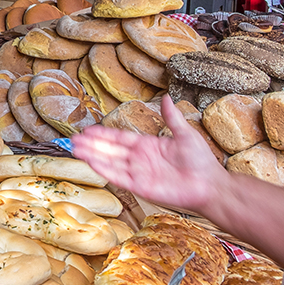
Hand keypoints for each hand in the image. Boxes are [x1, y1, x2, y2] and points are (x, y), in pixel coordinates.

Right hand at [71, 95, 227, 212]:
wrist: (210, 186)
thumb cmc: (201, 162)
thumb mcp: (186, 135)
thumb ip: (172, 118)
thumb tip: (167, 97)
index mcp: (147, 146)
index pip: (119, 138)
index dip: (103, 134)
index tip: (87, 130)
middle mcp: (139, 159)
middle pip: (109, 150)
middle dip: (91, 145)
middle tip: (73, 139)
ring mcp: (138, 173)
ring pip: (109, 162)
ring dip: (92, 156)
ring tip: (75, 149)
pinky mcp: (140, 187)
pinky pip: (118, 177)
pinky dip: (104, 169)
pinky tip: (91, 162)